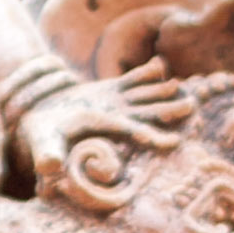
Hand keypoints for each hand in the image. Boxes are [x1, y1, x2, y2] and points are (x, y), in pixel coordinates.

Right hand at [14, 58, 190, 192]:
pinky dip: (148, 72)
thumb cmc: (43, 135)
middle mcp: (119, 116)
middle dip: (171, 111)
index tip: (176, 142)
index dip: (156, 138)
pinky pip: (134, 79)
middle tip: (192, 106)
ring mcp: (118, 102)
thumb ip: (48, 155)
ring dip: (164, 90)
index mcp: (109, 129)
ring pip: (147, 95)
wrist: (41, 119)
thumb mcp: (44, 144)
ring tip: (178, 84)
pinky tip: (160, 65)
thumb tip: (48, 167)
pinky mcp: (112, 89)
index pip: (136, 134)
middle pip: (151, 114)